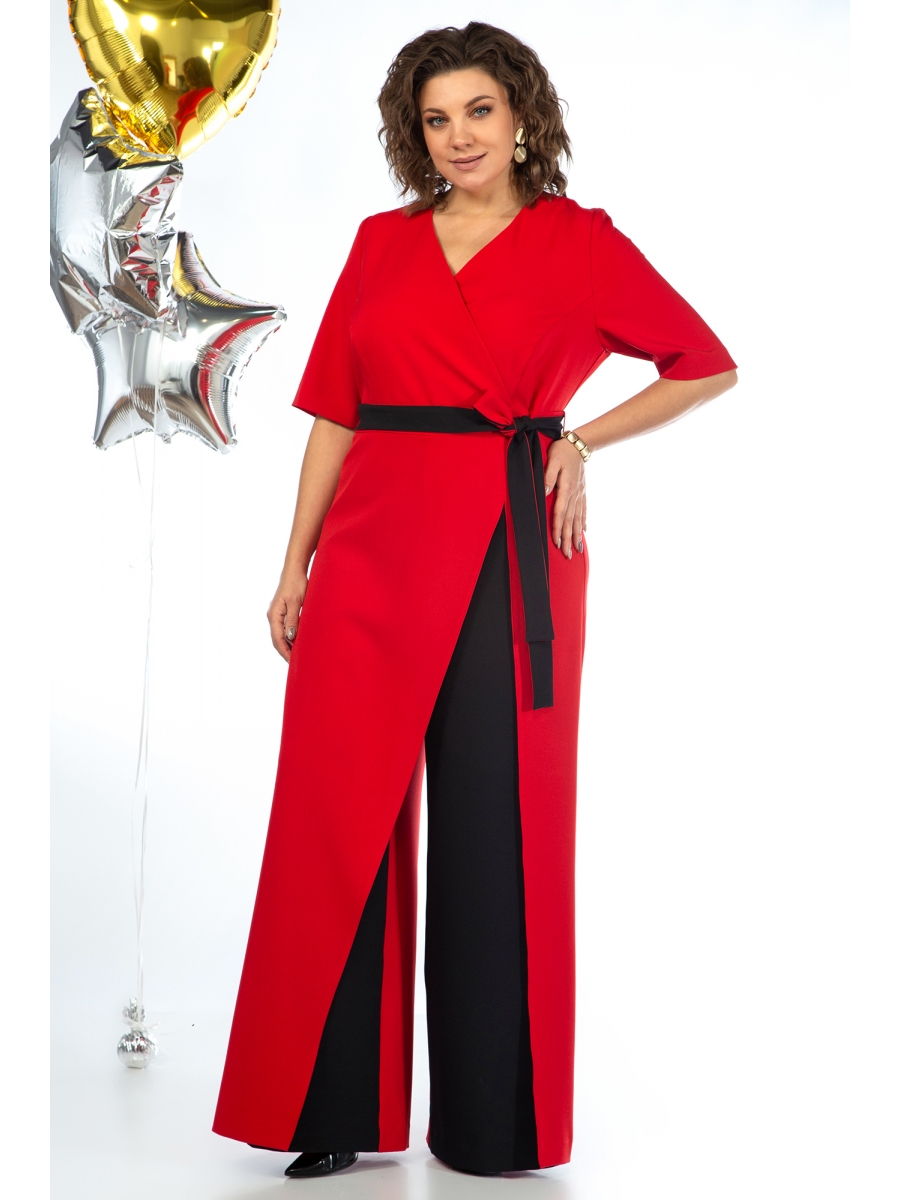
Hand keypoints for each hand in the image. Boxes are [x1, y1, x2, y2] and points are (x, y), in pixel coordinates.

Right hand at [267, 570, 308, 662]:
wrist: (295, 570)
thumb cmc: (296, 584)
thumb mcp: (296, 603)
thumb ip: (293, 620)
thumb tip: (290, 637)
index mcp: (274, 615)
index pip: (277, 639)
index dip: (285, 652)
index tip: (293, 662)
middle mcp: (273, 616)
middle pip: (277, 639)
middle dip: (286, 652)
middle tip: (296, 663)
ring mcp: (277, 614)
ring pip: (280, 635)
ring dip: (288, 645)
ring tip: (298, 655)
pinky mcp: (282, 611)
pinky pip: (284, 628)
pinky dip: (290, 637)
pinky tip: (297, 641)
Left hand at [544, 437, 586, 557]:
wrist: (579, 444)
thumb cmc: (562, 451)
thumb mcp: (552, 461)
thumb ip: (548, 477)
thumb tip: (544, 492)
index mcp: (566, 489)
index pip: (561, 513)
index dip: (558, 529)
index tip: (557, 543)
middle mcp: (575, 495)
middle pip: (570, 521)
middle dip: (568, 539)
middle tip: (568, 555)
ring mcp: (580, 494)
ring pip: (578, 518)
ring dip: (577, 535)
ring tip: (577, 550)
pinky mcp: (582, 492)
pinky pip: (583, 510)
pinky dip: (583, 522)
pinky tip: (584, 532)